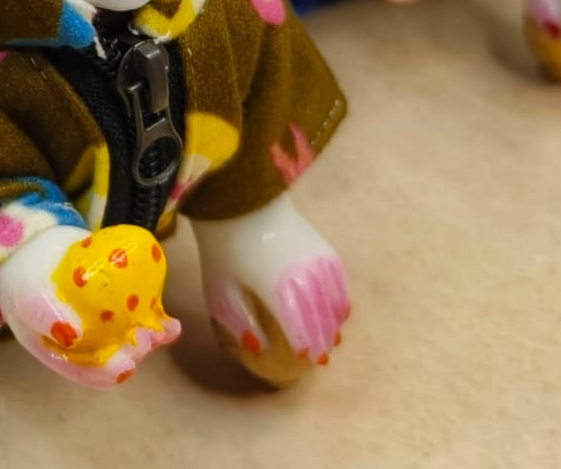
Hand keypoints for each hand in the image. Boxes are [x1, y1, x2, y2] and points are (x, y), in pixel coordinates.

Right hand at [0, 224, 179, 388]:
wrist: (31, 248)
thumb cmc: (24, 280)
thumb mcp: (27, 296)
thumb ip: (45, 315)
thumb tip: (71, 336)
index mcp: (66, 354)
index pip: (91, 374)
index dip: (110, 373)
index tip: (126, 364)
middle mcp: (89, 344)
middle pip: (117, 357)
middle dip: (136, 352)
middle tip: (146, 338)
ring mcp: (106, 322)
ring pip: (133, 336)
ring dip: (152, 336)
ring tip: (165, 329)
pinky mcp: (119, 299)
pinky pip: (140, 310)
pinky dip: (156, 315)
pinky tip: (171, 321)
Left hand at [194, 193, 348, 386]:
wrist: (241, 199)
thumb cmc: (224, 247)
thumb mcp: (220, 290)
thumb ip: (238, 322)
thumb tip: (258, 349)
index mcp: (280, 291)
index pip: (301, 332)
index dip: (304, 349)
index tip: (302, 360)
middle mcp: (308, 279)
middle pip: (322, 322)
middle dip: (321, 341)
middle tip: (318, 358)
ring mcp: (321, 264)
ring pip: (335, 306)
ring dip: (332, 323)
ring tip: (328, 338)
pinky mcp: (327, 251)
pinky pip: (340, 286)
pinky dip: (338, 302)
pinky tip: (336, 312)